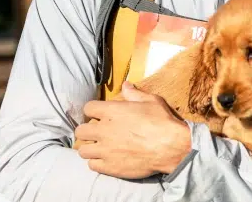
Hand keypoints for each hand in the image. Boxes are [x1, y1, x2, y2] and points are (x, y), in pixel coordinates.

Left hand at [74, 81, 191, 178]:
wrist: (171, 146)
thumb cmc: (162, 121)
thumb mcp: (151, 101)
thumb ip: (134, 94)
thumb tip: (125, 85)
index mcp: (112, 111)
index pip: (88, 108)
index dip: (93, 110)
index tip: (98, 114)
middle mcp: (104, 130)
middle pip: (80, 131)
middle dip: (87, 130)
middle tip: (97, 132)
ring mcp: (105, 150)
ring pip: (83, 150)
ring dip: (90, 148)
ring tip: (100, 147)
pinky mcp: (109, 166)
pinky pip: (92, 165)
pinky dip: (97, 162)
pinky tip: (107, 159)